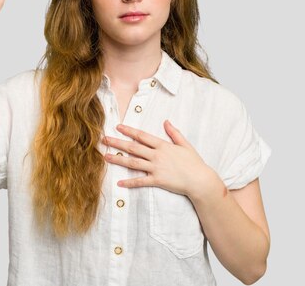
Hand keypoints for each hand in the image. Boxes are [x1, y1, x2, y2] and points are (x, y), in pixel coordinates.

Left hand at [102, 120, 217, 196]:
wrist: (200, 180)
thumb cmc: (194, 162)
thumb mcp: (185, 144)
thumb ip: (174, 133)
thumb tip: (166, 121)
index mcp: (163, 145)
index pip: (142, 136)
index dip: (129, 131)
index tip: (118, 127)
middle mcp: (157, 155)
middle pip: (133, 147)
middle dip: (118, 143)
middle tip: (105, 139)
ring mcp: (156, 168)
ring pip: (133, 163)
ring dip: (118, 160)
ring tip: (106, 157)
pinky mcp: (157, 180)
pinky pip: (141, 181)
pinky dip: (130, 182)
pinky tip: (119, 183)